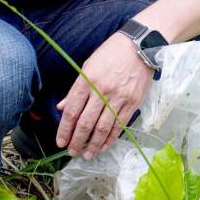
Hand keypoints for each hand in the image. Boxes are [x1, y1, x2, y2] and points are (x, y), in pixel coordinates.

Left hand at [56, 33, 154, 158]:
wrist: (139, 45)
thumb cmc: (110, 53)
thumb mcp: (88, 66)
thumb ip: (75, 89)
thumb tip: (63, 108)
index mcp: (87, 80)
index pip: (72, 110)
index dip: (65, 129)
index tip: (61, 142)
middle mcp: (101, 90)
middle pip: (86, 122)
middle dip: (77, 141)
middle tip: (72, 152)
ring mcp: (118, 97)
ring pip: (103, 127)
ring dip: (93, 144)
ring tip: (87, 154)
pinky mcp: (132, 102)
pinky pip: (120, 125)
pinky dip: (111, 138)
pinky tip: (104, 146)